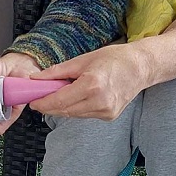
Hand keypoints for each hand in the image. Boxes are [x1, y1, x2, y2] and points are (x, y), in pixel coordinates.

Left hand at [28, 44, 150, 119]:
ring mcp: (105, 111)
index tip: (33, 101)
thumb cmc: (116, 59)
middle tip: (40, 99)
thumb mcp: (83, 60)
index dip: (42, 103)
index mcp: (92, 86)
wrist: (142, 67)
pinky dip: (76, 108)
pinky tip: (78, 98)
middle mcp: (99, 102)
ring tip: (61, 94)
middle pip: (64, 110)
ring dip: (62, 107)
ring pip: (73, 114)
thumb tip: (37, 79)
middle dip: (49, 106)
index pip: (59, 101)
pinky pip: (84, 115)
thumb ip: (58, 71)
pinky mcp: (109, 116)